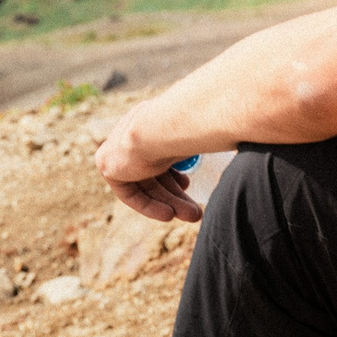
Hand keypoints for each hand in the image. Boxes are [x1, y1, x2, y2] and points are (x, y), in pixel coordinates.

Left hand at [94, 107, 204, 223]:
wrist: (164, 126)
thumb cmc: (190, 125)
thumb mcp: (198, 133)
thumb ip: (200, 141)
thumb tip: (227, 142)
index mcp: (148, 119)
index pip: (158, 151)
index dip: (173, 172)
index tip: (187, 183)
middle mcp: (131, 132)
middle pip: (152, 171)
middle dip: (175, 194)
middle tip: (195, 210)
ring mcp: (117, 147)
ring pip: (144, 184)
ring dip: (168, 203)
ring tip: (193, 217)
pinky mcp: (108, 165)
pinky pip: (128, 193)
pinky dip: (148, 206)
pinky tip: (169, 215)